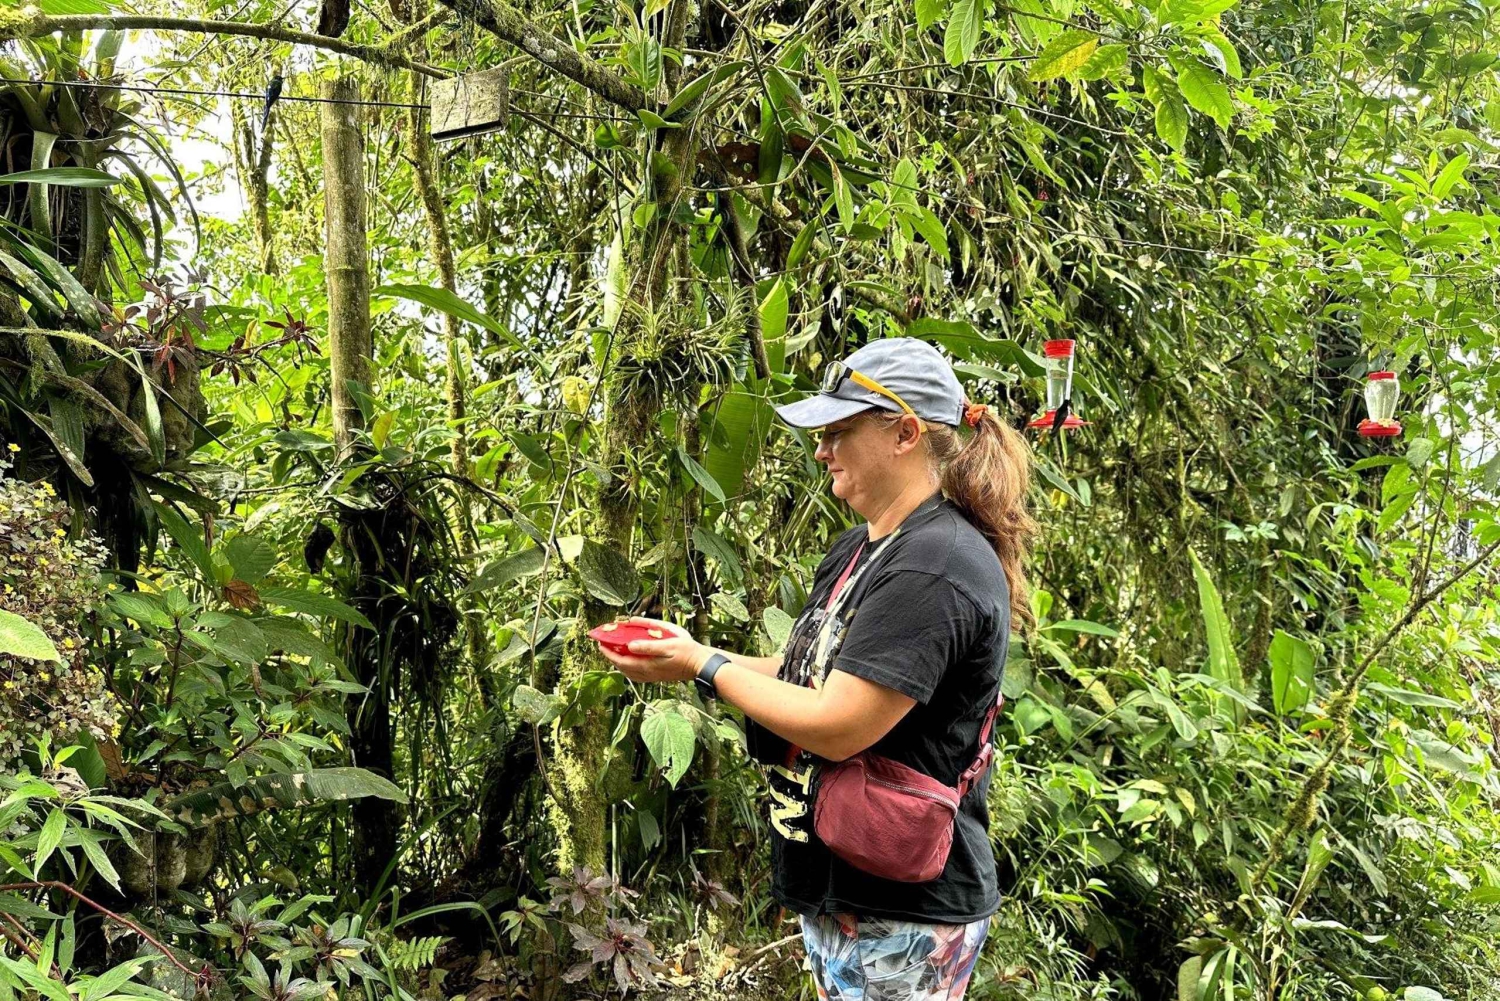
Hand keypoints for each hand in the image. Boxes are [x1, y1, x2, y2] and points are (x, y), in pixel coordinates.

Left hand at [594, 616, 710, 683]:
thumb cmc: (686, 651)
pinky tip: (630, 661)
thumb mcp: (667, 644)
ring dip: (619, 662)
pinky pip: (636, 674)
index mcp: (647, 666)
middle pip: (622, 667)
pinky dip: (628, 667)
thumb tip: (629, 645)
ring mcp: (651, 676)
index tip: (600, 642)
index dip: (608, 652)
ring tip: (614, 651)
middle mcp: (647, 674)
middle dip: (611, 656)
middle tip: (605, 644)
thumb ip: (648, 646)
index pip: (621, 661)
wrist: (700, 665)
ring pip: (628, 672)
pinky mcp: (656, 676)